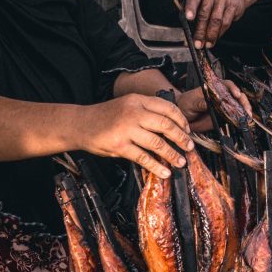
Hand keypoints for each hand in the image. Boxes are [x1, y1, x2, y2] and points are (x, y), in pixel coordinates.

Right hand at [77, 94, 192, 177]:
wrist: (81, 124)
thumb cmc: (107, 116)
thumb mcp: (127, 105)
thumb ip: (146, 111)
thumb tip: (172, 126)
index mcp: (138, 100)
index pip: (167, 108)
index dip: (181, 120)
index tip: (188, 130)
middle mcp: (133, 112)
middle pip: (166, 125)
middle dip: (181, 138)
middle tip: (190, 147)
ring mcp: (126, 129)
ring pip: (157, 143)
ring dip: (172, 154)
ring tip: (181, 162)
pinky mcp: (119, 146)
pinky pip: (143, 158)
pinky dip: (156, 166)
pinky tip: (165, 172)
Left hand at [177, 78, 247, 134]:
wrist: (182, 115)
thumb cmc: (185, 104)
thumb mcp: (191, 103)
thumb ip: (201, 103)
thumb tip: (211, 103)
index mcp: (213, 89)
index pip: (227, 85)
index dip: (234, 89)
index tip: (237, 95)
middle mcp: (220, 97)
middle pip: (236, 96)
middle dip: (243, 102)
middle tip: (246, 109)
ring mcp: (222, 107)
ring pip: (237, 107)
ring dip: (244, 111)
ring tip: (247, 117)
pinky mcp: (222, 117)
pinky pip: (232, 118)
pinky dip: (238, 120)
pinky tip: (242, 122)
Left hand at [184, 0, 246, 47]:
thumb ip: (193, 11)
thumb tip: (187, 30)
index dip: (190, 8)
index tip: (188, 18)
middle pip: (205, 13)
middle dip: (200, 30)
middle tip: (197, 42)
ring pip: (216, 20)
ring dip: (210, 35)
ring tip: (207, 44)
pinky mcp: (233, 6)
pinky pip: (225, 22)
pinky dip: (219, 33)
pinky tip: (215, 38)